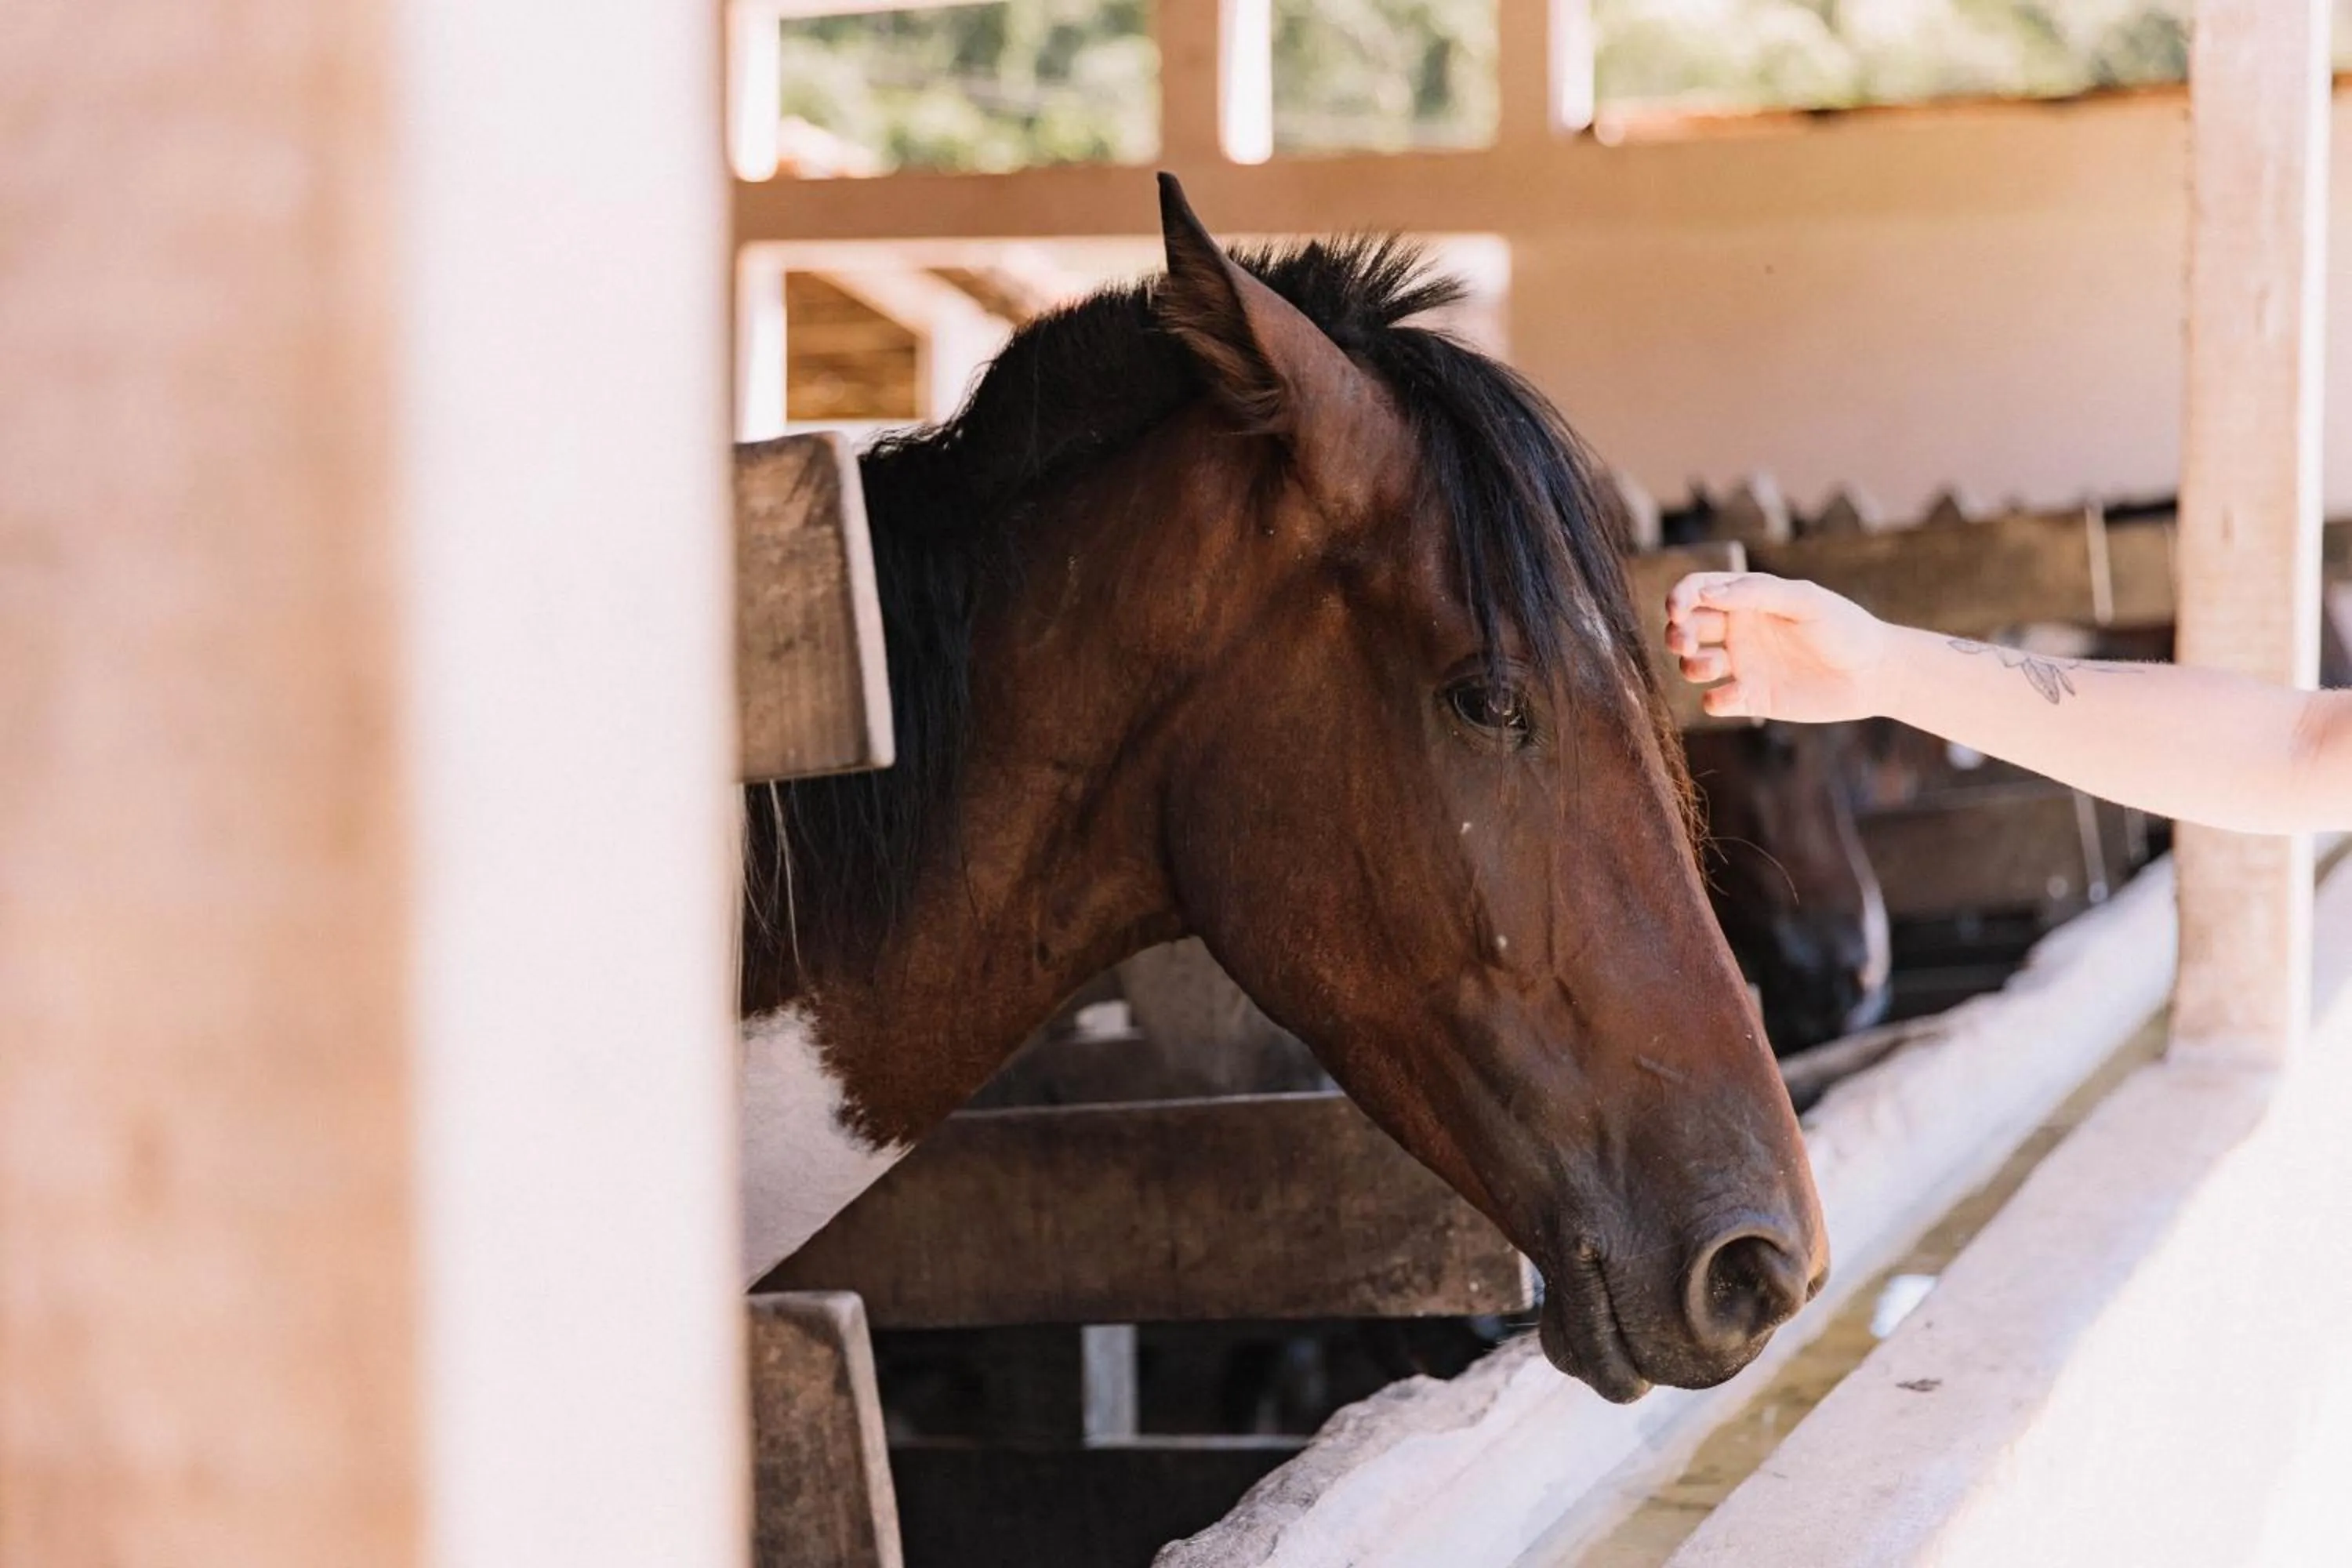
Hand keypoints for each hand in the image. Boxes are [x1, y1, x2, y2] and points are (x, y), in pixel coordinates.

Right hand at [1664, 572, 1891, 722]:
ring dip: (1691, 666)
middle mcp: (1739, 630)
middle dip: (1677, 634)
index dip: (1679, 597)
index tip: (1677, 610)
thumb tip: (1705, 593)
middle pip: (1688, 628)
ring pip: (1695, 665)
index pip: (1699, 590)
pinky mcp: (1752, 698)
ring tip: (1713, 666)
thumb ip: (1756, 593)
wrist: (1875, 674)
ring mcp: (1744, 665)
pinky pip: (1717, 700)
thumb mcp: (1805, 601)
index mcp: (1748, 599)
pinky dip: (1716, 699)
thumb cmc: (1845, 628)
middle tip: (1687, 644)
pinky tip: (1734, 696)